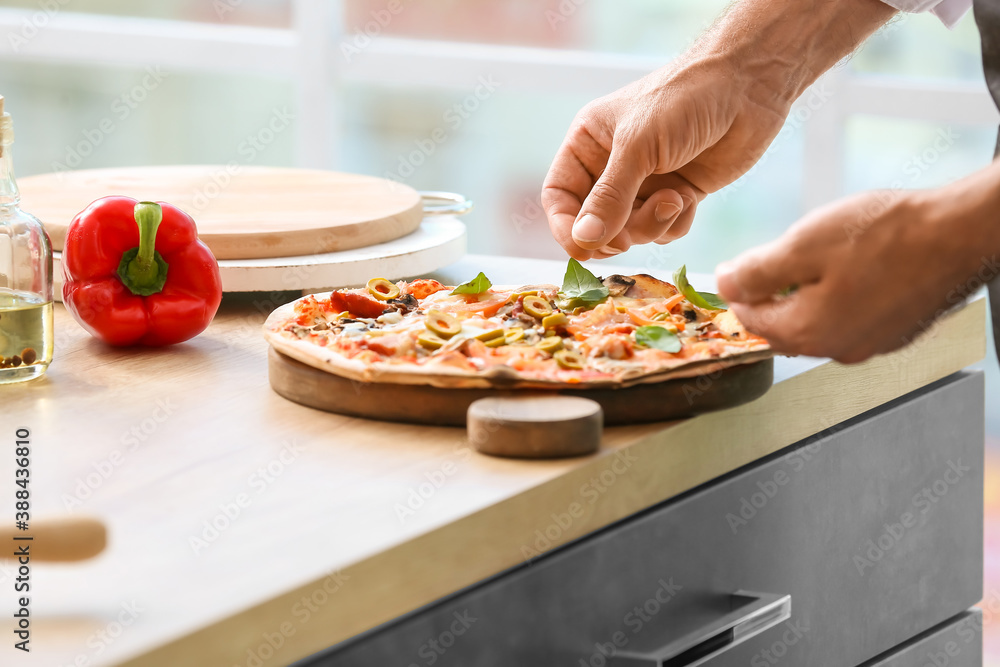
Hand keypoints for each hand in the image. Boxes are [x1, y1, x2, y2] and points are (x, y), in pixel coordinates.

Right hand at [541, 0, 896, 260]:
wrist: (748, 87)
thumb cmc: (684, 100)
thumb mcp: (638, 147)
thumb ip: (609, 197)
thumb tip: (582, 241)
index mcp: (589, 144)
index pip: (559, 196)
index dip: (566, 226)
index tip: (581, 249)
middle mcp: (612, 166)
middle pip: (594, 223)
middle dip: (614, 232)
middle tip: (628, 236)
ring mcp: (646, 183)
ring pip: (630, 231)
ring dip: (650, 225)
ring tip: (673, 199)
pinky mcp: (678, 194)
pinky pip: (663, 230)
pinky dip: (674, 223)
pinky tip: (690, 198)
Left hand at [715, 187, 994, 363]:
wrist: (958, 233)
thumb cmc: (887, 235)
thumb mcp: (804, 244)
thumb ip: (757, 271)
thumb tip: (723, 285)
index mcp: (807, 332)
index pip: (751, 322)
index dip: (737, 294)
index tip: (732, 271)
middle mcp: (837, 349)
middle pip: (782, 329)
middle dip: (769, 299)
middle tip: (770, 264)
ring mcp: (869, 345)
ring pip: (816, 326)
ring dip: (802, 300)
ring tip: (811, 262)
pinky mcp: (893, 334)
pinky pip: (848, 322)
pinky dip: (835, 302)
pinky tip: (846, 271)